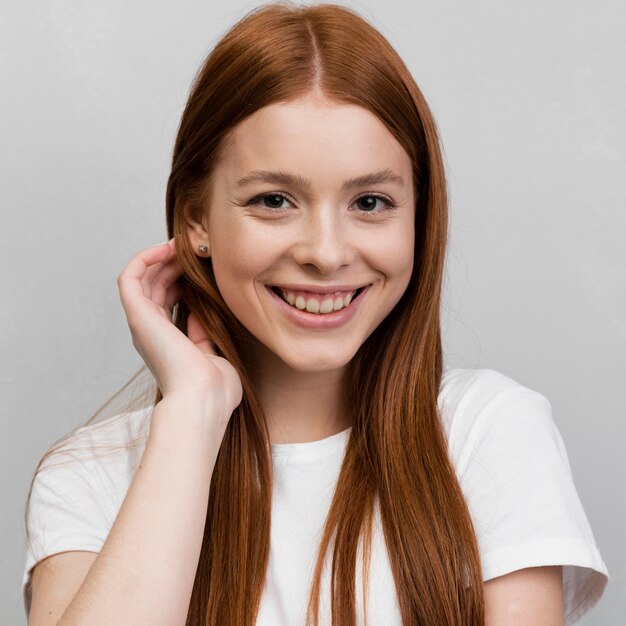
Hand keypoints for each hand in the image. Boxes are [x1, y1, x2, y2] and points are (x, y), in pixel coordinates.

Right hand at [116, 240, 242, 420]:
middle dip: (174, 264)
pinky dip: (145, 258)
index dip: (183, 279)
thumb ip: (206, 334)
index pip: (170, 301)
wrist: (204, 400)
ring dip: (161, 257)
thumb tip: (202, 311)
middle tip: (196, 249)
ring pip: (143, 279)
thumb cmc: (215, 390)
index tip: (204, 265)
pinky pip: (130, 277)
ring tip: (183, 244)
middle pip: (156, 286)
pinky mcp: (138, 315)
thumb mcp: (214, 355)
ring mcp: (143, 323)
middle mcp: (152, 332)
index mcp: (169, 343)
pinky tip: (167, 248)